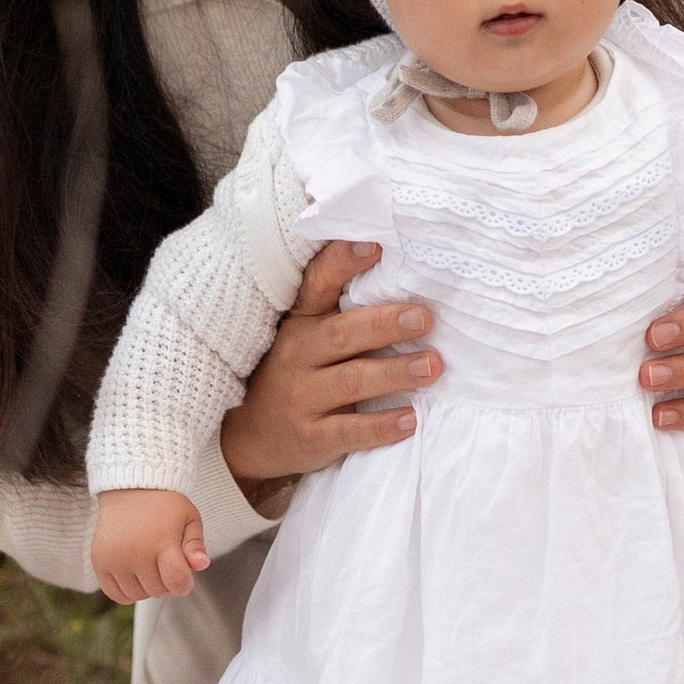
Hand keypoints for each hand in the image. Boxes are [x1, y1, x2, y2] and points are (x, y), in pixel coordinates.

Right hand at [93, 488, 207, 601]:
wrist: (130, 489)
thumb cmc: (163, 505)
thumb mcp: (189, 518)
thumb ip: (196, 545)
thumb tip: (201, 565)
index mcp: (162, 540)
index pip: (176, 581)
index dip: (184, 584)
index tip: (184, 576)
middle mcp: (136, 551)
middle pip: (157, 591)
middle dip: (167, 582)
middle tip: (165, 562)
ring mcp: (115, 558)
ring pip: (137, 596)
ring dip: (147, 587)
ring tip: (150, 565)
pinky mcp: (99, 562)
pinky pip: (115, 595)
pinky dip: (127, 592)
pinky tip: (134, 575)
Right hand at [219, 240, 442, 501]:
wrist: (251, 437)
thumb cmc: (298, 373)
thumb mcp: (308, 336)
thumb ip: (345, 311)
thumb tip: (411, 282)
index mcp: (301, 321)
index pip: (318, 283)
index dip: (343, 262)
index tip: (376, 246)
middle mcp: (297, 354)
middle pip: (343, 334)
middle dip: (385, 323)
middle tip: (424, 317)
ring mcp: (301, 397)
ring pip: (351, 380)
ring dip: (394, 372)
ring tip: (432, 365)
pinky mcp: (310, 437)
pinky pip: (349, 430)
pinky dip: (380, 426)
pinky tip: (410, 420)